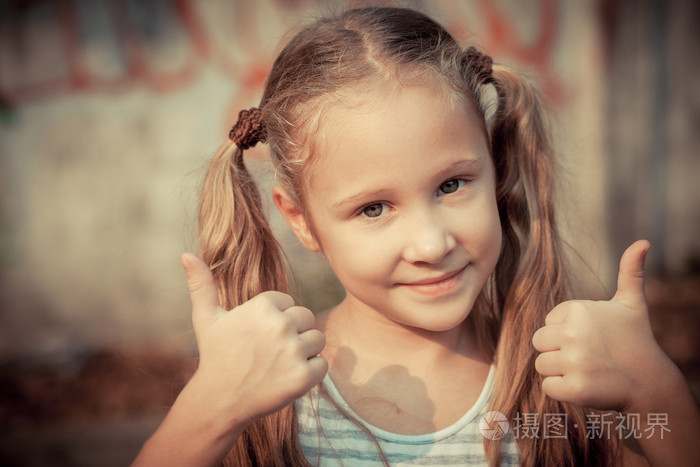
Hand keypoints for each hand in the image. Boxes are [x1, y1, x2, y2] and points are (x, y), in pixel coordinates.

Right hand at [181, 252, 327, 425]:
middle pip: (307, 318)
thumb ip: (201, 284)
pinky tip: (287, 378)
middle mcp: (280, 325)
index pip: (289, 303)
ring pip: (318, 340)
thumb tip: (186, 254)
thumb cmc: (215, 356)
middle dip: (293, 334)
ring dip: (304, 352)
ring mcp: (293, 351)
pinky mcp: (303, 376)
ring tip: (278, 364)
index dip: (276, 320)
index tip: (258, 337)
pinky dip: (310, 373)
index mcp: (262, 305)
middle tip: (269, 353)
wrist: (219, 401)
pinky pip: (322, 365)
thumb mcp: (206, 318)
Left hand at [532, 240, 673, 411]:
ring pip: (542, 365)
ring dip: (560, 372)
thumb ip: (630, 271)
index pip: (547, 323)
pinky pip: (548, 387)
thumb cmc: (635, 340)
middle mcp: (575, 333)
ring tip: (588, 370)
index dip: (565, 333)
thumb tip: (643, 242)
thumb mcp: (631, 303)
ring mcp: (575, 362)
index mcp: (579, 310)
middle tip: (587, 357)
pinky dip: (563, 390)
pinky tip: (586, 386)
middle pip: (539, 343)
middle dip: (558, 352)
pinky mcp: (575, 388)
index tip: (592, 338)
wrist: (650, 383)